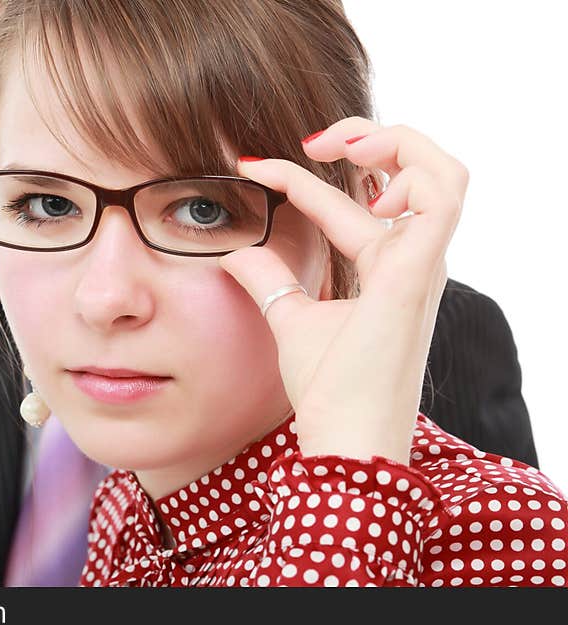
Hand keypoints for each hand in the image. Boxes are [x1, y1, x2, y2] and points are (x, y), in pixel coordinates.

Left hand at [219, 117, 468, 464]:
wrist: (343, 433)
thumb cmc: (329, 388)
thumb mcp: (288, 318)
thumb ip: (268, 280)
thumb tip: (233, 251)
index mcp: (387, 268)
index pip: (347, 203)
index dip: (300, 176)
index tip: (248, 166)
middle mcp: (413, 259)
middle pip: (419, 172)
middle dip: (371, 138)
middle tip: (313, 138)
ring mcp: (422, 264)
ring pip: (445, 174)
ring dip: (398, 144)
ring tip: (342, 148)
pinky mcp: (419, 273)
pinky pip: (441, 199)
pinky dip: (411, 175)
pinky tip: (366, 191)